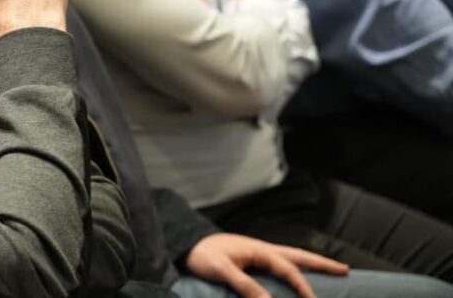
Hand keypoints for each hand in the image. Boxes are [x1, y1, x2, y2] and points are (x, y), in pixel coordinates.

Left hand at [185, 233, 347, 297]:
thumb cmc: (202, 256)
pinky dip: (293, 267)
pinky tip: (295, 274)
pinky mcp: (250, 258)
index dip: (302, 286)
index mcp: (258, 250)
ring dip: (309, 262)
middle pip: (297, 255)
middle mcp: (261, 249)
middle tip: (345, 269)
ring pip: (290, 257)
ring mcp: (257, 253)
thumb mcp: (222, 270)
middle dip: (321, 263)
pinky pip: (279, 263)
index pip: (288, 269)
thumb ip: (245, 286)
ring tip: (329, 269)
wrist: (185, 244)